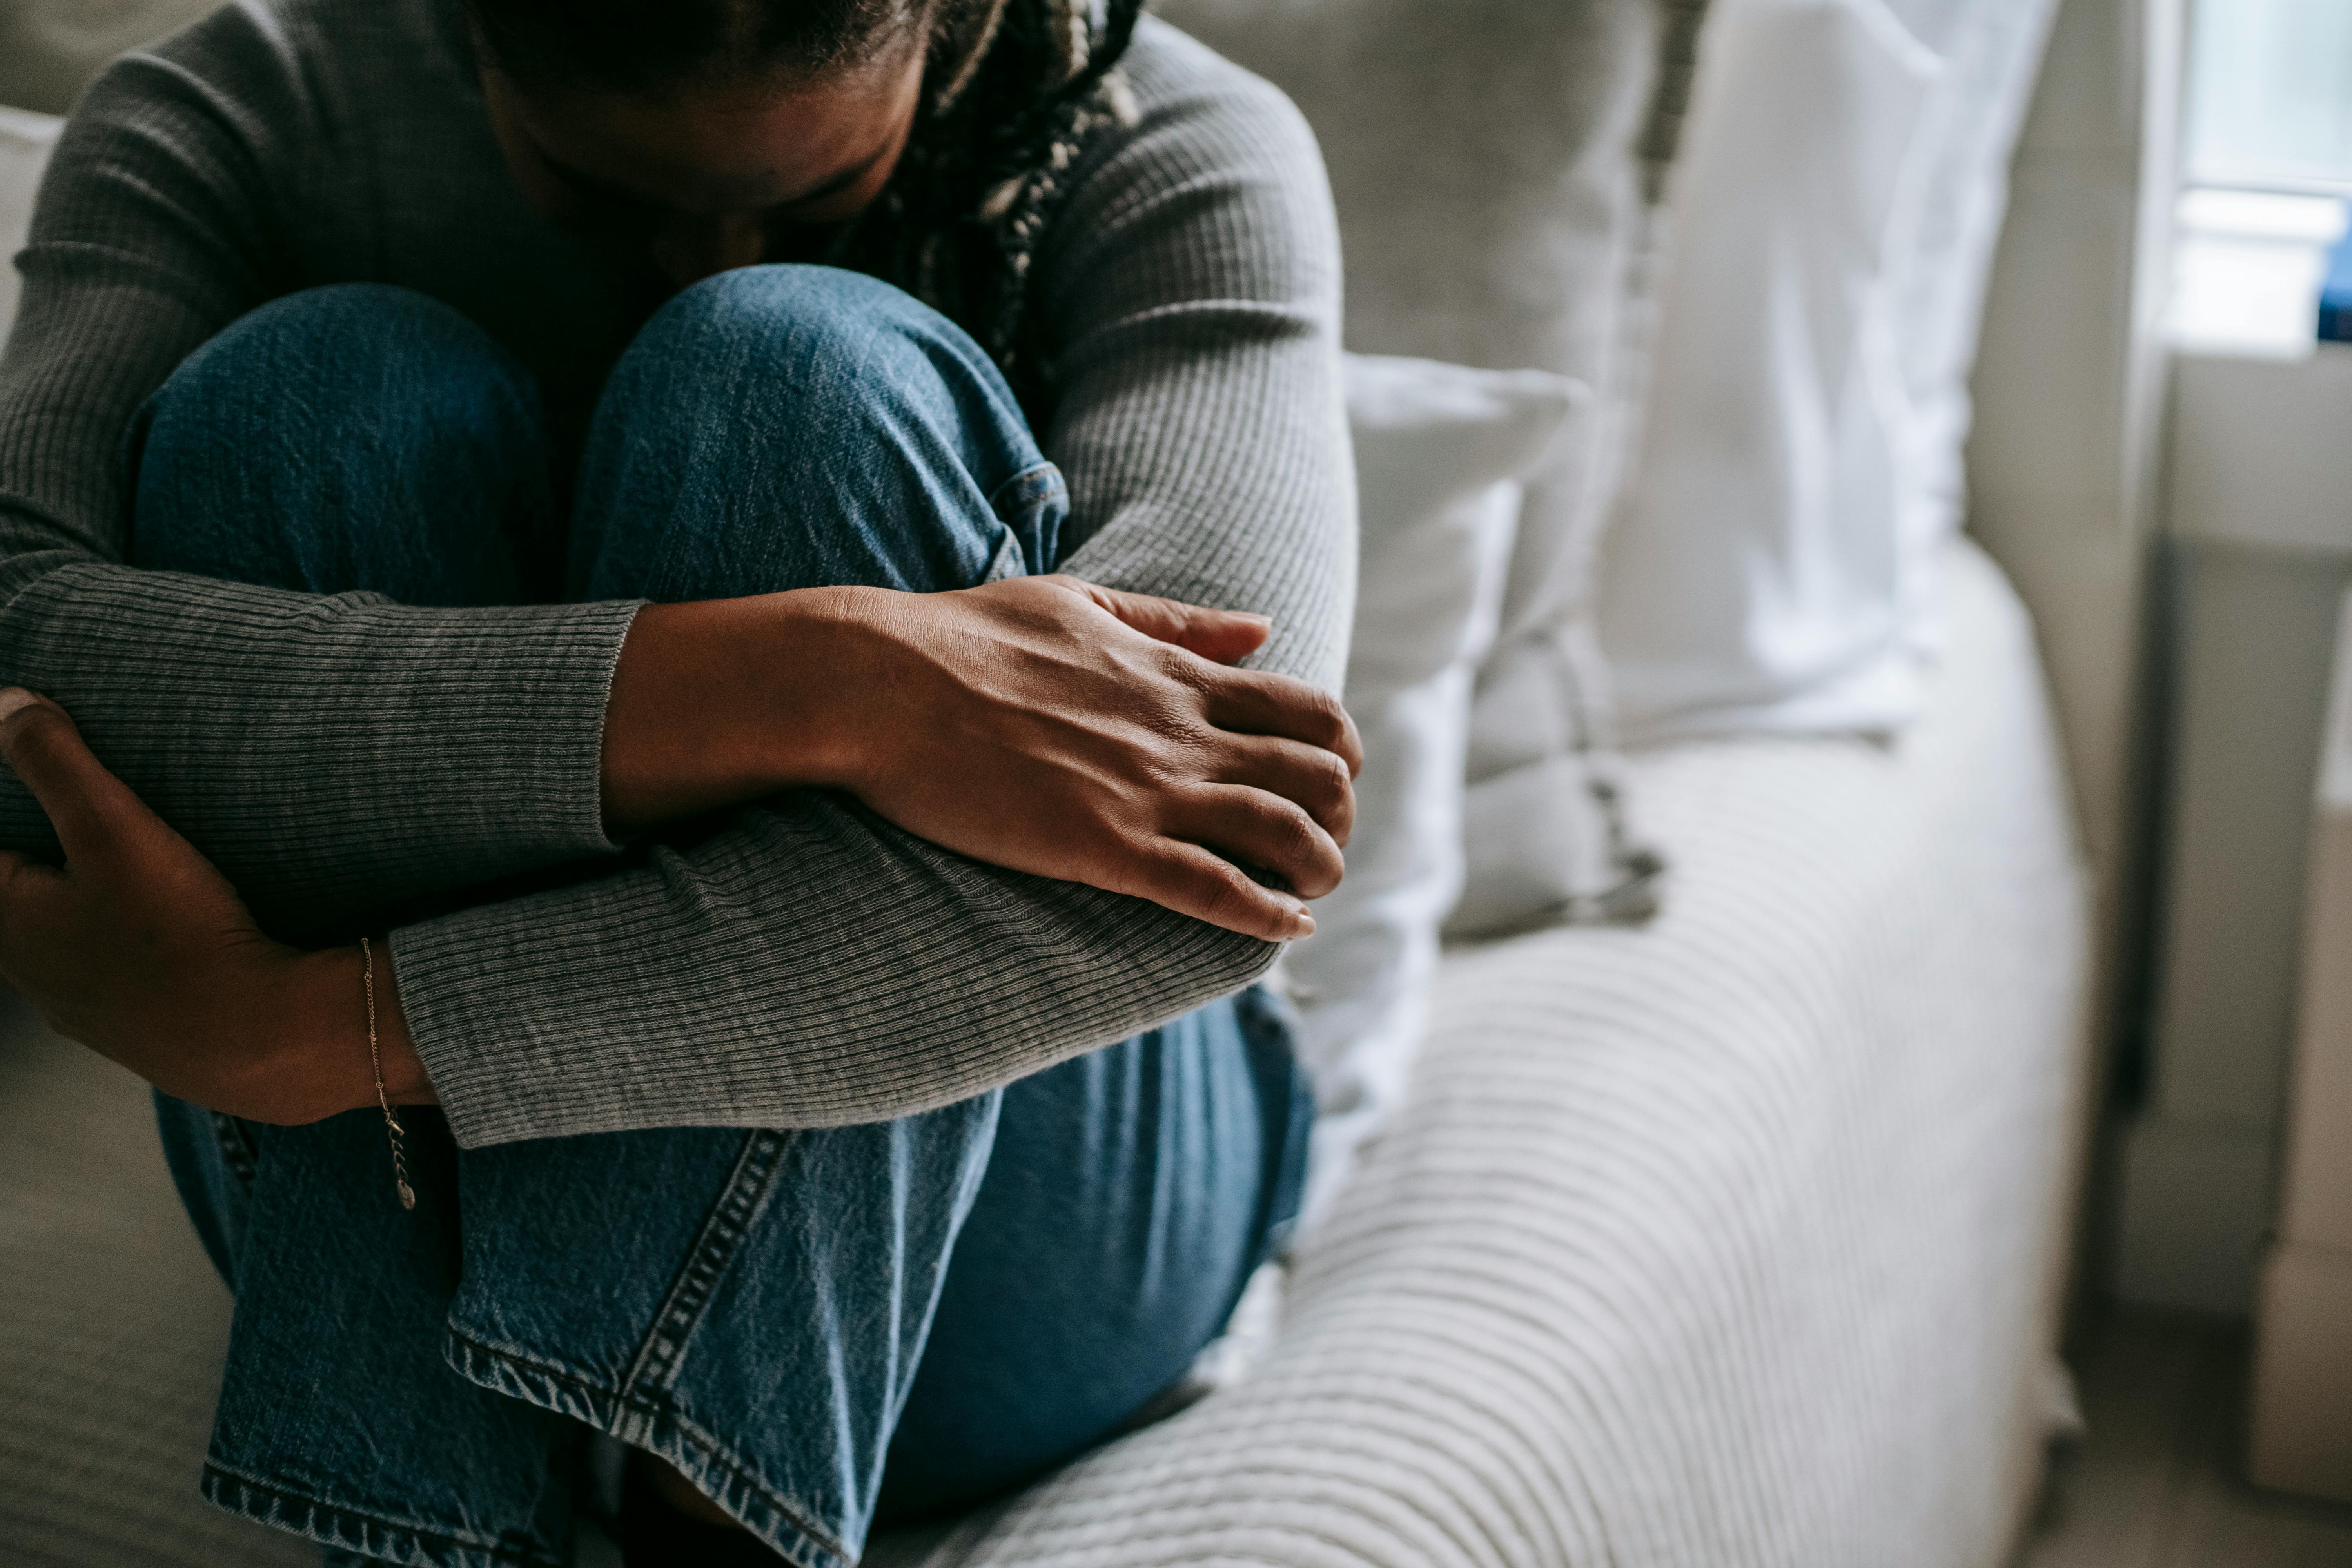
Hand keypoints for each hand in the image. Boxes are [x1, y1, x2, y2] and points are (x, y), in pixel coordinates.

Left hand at [0, 689, 426, 1123]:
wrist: (254, 1040)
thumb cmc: (175, 935)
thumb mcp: (113, 828)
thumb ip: (54, 761)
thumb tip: (7, 704)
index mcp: (5, 923)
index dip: (8, 818)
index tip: (31, 793)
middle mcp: (29, 975)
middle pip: (14, 904)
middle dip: (39, 866)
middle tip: (85, 828)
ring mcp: (81, 1012)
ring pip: (61, 946)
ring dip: (81, 912)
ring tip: (128, 878)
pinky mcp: (133, 1035)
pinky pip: (110, 980)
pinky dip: (123, 950)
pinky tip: (164, 937)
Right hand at [606, 576, 1362, 942]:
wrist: (881, 681)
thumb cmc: (964, 636)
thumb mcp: (1083, 603)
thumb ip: (1177, 623)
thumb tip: (1262, 629)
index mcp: (1176, 675)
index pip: (1307, 710)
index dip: (1338, 752)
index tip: (1332, 780)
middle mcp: (1180, 731)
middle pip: (1316, 776)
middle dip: (1340, 816)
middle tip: (1324, 844)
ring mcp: (1146, 790)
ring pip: (1283, 834)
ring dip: (1318, 868)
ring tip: (1315, 893)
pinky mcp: (1103, 846)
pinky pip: (1213, 888)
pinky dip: (1264, 913)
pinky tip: (1287, 928)